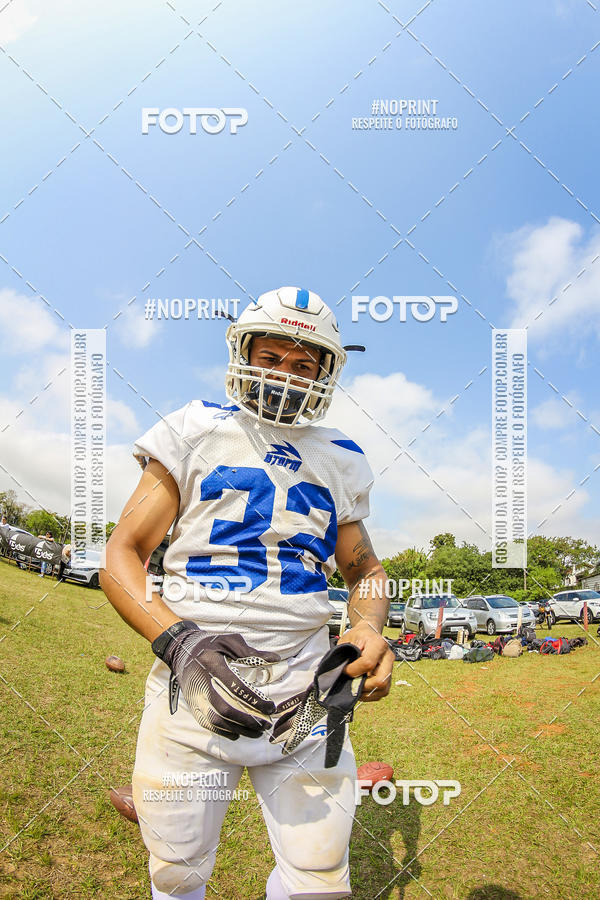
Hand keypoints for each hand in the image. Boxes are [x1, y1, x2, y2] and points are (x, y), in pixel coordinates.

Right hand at [163, 624, 280, 738]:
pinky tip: (239, 732)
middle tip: (267, 724)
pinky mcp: (193, 706)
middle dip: (249, 721)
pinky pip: (209, 725)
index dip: (255, 701)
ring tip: (258, 732)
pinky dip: (225, 732)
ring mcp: (195, 697)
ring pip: (217, 721)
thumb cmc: (210, 644)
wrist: (181, 651)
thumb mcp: (230, 641)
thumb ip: (252, 652)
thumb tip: (275, 659)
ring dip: (240, 730)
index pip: (236, 688)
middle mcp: (202, 683)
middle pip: (226, 709)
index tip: (271, 707)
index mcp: (212, 664)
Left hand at [337, 622, 393, 701]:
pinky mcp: (389, 676)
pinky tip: (361, 688)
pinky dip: (370, 694)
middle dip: (363, 686)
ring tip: (355, 686)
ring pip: (383, 689)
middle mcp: (388, 657)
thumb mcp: (348, 638)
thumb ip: (344, 654)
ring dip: (367, 692)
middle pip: (381, 680)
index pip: (367, 663)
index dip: (353, 670)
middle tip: (351, 683)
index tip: (344, 670)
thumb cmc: (359, 636)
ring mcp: (390, 667)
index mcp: (378, 644)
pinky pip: (383, 692)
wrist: (369, 633)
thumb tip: (340, 671)